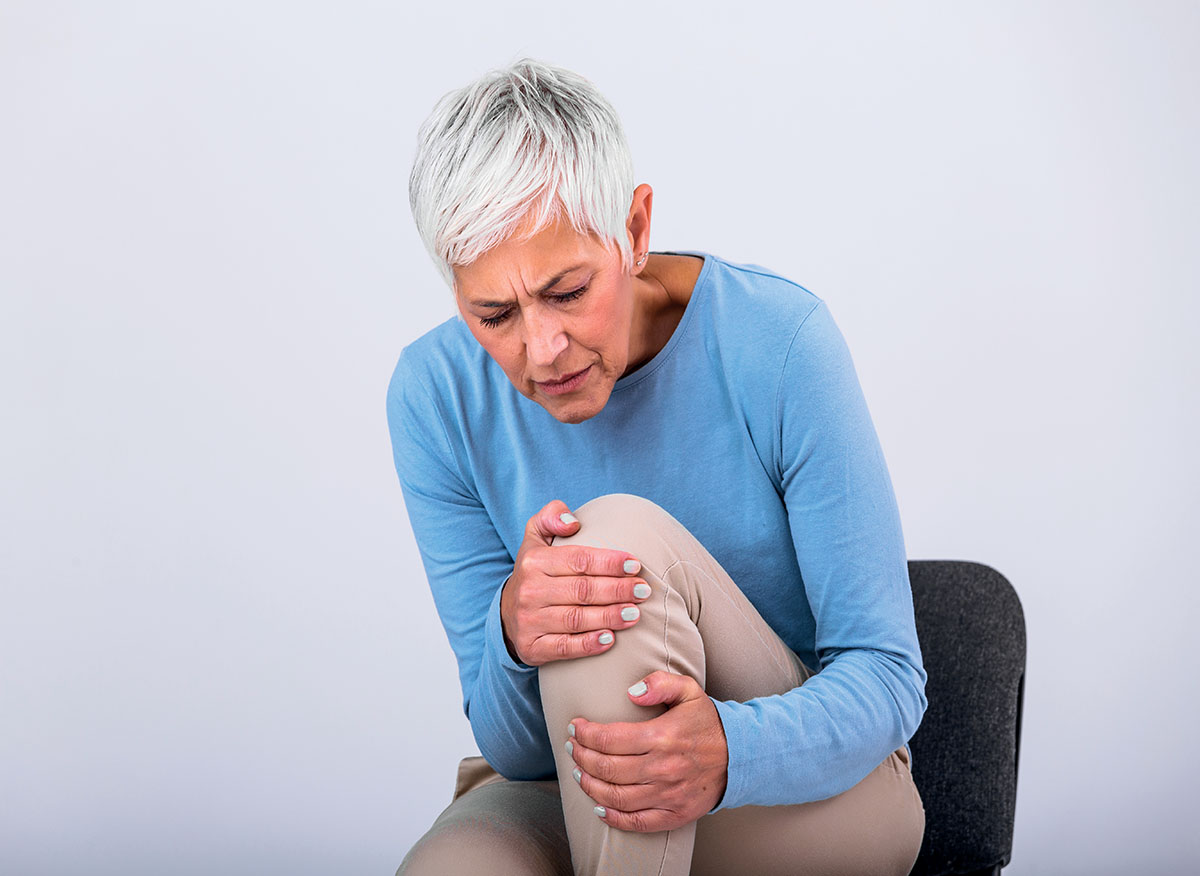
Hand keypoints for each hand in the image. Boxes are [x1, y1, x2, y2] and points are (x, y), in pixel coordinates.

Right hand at [501, 500, 649, 665]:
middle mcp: (530, 591)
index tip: (635, 565)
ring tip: (635, 614)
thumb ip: (551, 517)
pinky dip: (588, 645)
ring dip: (609, 617)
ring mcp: (529, 621)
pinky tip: (610, 640)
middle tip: (643, 590)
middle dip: (617, 590)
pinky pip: (564, 647)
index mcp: (534, 561)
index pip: (578, 560)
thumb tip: (573, 522)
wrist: (508, 615)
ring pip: (576, 619)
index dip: (609, 562)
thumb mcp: (536, 537)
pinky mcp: (532, 647)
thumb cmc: (536, 572)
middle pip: (582, 590)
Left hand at [567, 671, 728, 831]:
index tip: (575, 727)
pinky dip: (613, 818)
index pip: (609, 738)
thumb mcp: (689, 690)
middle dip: (581, 757)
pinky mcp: (674, 814)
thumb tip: (630, 691)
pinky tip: (599, 807)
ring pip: (615, 796)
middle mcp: (662, 768)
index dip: (585, 734)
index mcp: (662, 736)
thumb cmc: (708, 722)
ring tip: (579, 773)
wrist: (740, 755)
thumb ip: (659, 683)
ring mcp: (668, 794)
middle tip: (572, 749)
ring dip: (590, 785)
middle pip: (606, 768)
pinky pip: (637, 822)